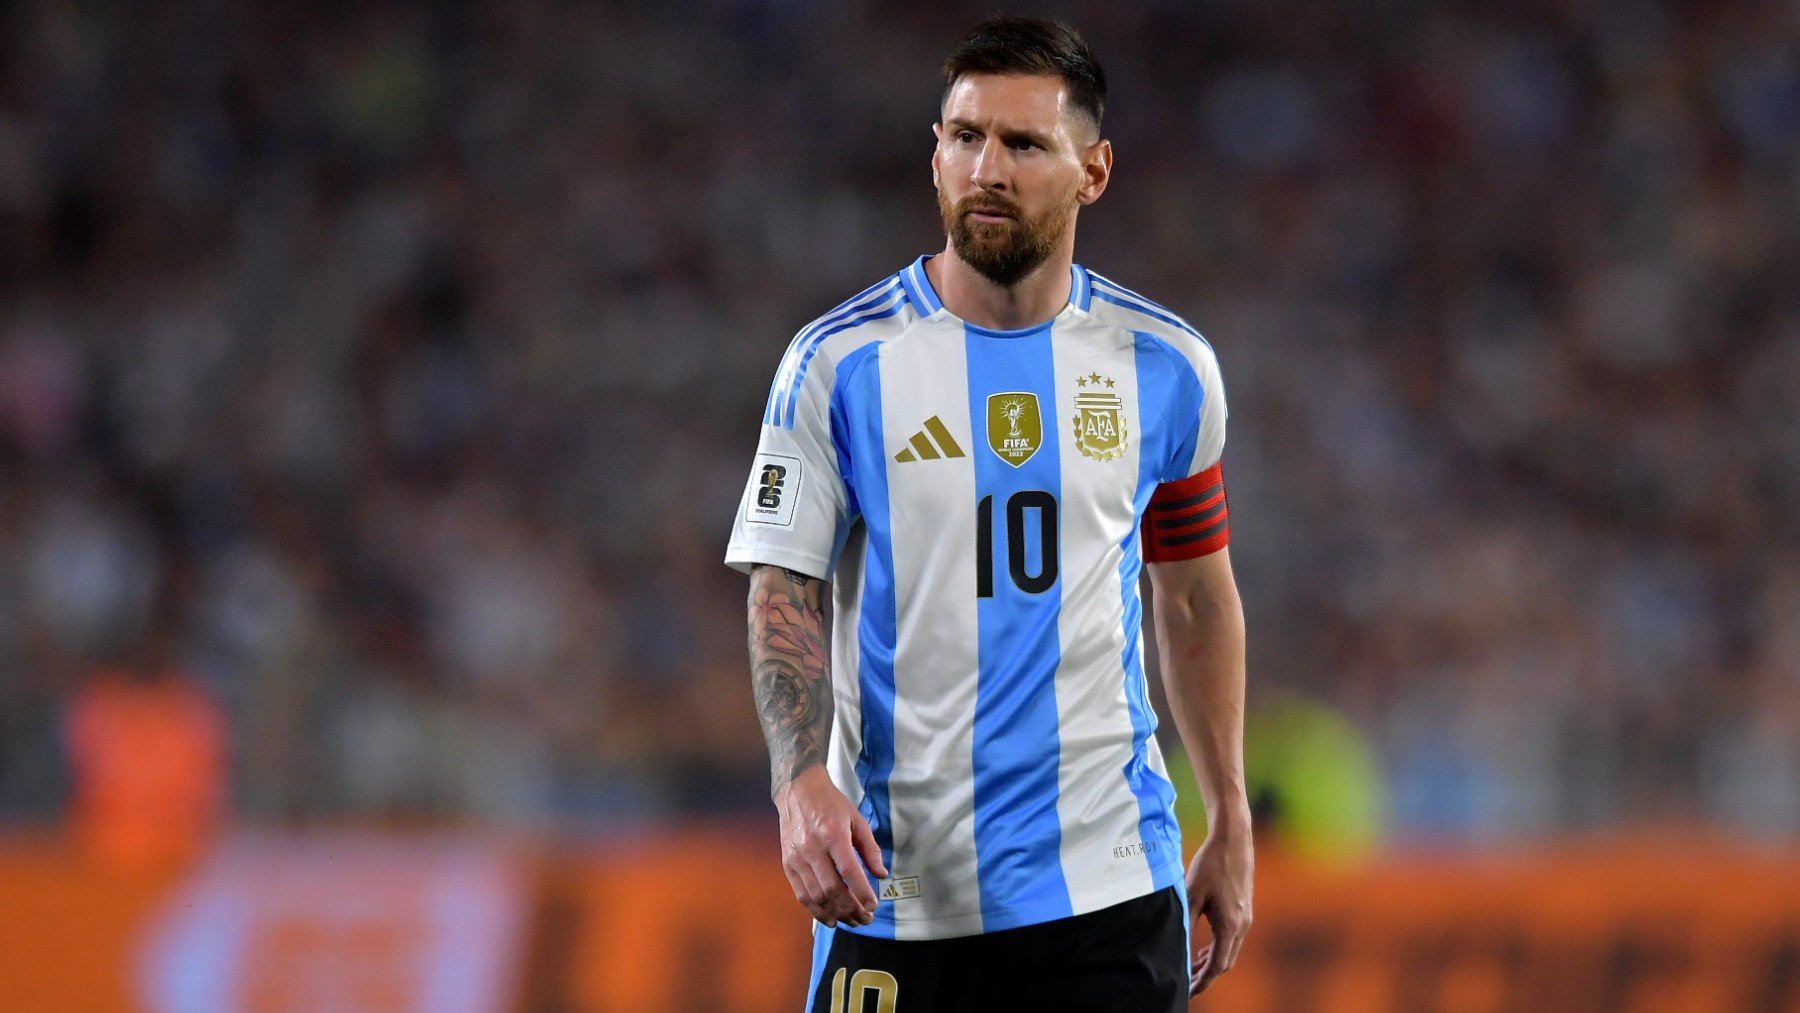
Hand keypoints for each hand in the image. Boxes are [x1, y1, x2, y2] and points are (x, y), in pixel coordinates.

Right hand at [775, 766, 889, 927]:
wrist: (797, 791)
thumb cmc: (831, 804)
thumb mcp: (857, 819)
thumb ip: (870, 848)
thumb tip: (882, 875)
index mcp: (833, 835)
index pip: (849, 871)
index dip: (862, 892)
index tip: (874, 906)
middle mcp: (813, 848)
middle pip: (833, 889)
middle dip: (852, 909)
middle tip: (866, 919)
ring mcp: (797, 858)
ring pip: (817, 896)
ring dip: (836, 914)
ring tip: (852, 921)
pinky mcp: (788, 864)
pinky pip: (801, 895)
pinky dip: (816, 911)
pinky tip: (830, 919)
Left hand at [1186, 822, 1252, 995]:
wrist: (1233, 840)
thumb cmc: (1210, 864)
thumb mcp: (1191, 895)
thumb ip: (1186, 924)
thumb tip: (1179, 949)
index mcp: (1230, 925)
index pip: (1217, 965)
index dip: (1202, 981)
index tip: (1188, 990)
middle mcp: (1242, 925)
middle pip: (1225, 962)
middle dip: (1206, 974)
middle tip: (1186, 979)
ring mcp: (1246, 918)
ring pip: (1230, 950)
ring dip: (1212, 960)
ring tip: (1192, 965)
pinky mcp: (1244, 910)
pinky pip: (1232, 938)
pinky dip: (1218, 947)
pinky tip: (1204, 946)